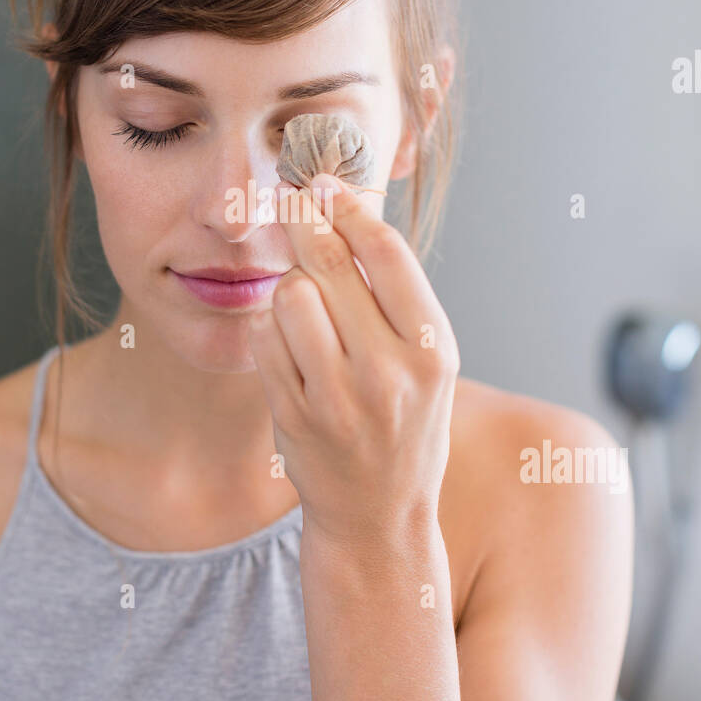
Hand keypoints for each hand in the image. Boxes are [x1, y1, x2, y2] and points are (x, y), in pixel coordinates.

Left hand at [247, 172, 460, 547]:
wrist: (380, 517)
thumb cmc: (406, 425)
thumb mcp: (428, 362)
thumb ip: (397, 297)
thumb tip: (347, 211)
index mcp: (434, 350)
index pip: (387, 254)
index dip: (349, 207)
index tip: (326, 184)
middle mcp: (391, 373)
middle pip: (330, 264)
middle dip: (305, 221)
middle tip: (292, 198)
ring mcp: (339, 398)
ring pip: (291, 296)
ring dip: (290, 285)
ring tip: (305, 302)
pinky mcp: (296, 416)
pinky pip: (266, 339)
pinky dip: (270, 327)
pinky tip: (288, 340)